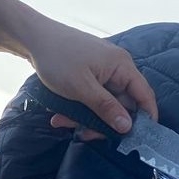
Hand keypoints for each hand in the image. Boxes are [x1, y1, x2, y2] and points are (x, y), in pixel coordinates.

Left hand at [27, 20, 157, 134]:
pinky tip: (60, 115)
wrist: (32, 38)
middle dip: (103, 122)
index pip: (144, 95)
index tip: (138, 140)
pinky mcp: (89, 74)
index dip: (146, 118)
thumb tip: (128, 127)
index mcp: (122, 66)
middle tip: (83, 134)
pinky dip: (79, 107)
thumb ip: (107, 108)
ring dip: (85, 117)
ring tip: (61, 121)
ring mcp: (102, 71)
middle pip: (121, 104)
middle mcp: (116, 68)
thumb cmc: (58, 59)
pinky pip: (91, 97)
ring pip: (103, 103)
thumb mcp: (82, 88)